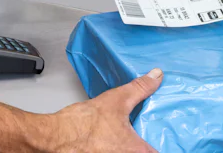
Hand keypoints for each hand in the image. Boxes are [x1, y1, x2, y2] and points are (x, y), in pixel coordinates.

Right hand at [48, 69, 162, 151]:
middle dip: (147, 142)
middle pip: (147, 152)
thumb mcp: (117, 100)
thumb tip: (156, 77)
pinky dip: (118, 147)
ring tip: (127, 134)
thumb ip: (140, 89)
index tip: (167, 136)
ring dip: (131, 145)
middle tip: (148, 132)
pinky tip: (112, 139)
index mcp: (138, 152)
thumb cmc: (82, 126)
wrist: (55, 138)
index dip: (165, 144)